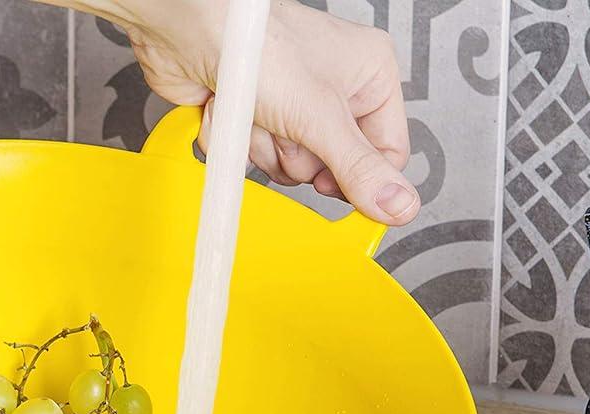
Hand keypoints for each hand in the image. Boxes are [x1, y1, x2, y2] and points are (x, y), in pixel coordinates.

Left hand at [48, 0, 416, 223]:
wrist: (189, 30)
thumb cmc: (257, 46)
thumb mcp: (320, 117)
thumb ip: (359, 168)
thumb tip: (401, 207)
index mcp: (370, 75)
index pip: (387, 152)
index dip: (360, 178)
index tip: (334, 186)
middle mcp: (334, 90)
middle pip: (332, 165)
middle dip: (300, 154)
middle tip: (288, 124)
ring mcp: (294, 104)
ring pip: (290, 164)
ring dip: (265, 146)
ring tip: (257, 111)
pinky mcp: (257, 116)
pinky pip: (256, 156)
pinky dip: (238, 140)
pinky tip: (233, 110)